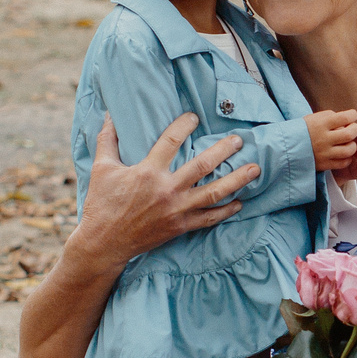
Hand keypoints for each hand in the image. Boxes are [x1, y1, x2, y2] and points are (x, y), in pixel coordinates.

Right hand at [71, 114, 257, 269]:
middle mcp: (167, 190)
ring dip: (237, 180)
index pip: (171, 142)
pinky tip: (240, 202)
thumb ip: (108, 140)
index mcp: (147, 172)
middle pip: (202, 165)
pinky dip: (227, 211)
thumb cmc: (101, 203)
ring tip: (255, 169)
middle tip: (239, 140)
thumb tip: (109, 114)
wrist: (104, 243)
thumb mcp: (101, 168)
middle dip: (223, 150)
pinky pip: (210, 218)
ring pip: (214, 192)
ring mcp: (176, 210)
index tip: (194, 117)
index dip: (184, 126)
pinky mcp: (180, 226)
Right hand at [308, 108, 356, 176]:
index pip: (345, 118)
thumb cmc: (303, 130)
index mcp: (320, 124)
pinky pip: (343, 163)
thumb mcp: (314, 118)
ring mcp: (324, 153)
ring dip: (353, 145)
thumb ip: (331, 117)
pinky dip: (347, 157)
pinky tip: (344, 153)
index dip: (353, 115)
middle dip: (355, 130)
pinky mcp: (324, 164)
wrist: (287, 147)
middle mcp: (323, 139)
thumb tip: (348, 121)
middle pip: (349, 135)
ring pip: (348, 150)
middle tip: (352, 129)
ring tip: (349, 142)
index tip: (352, 115)